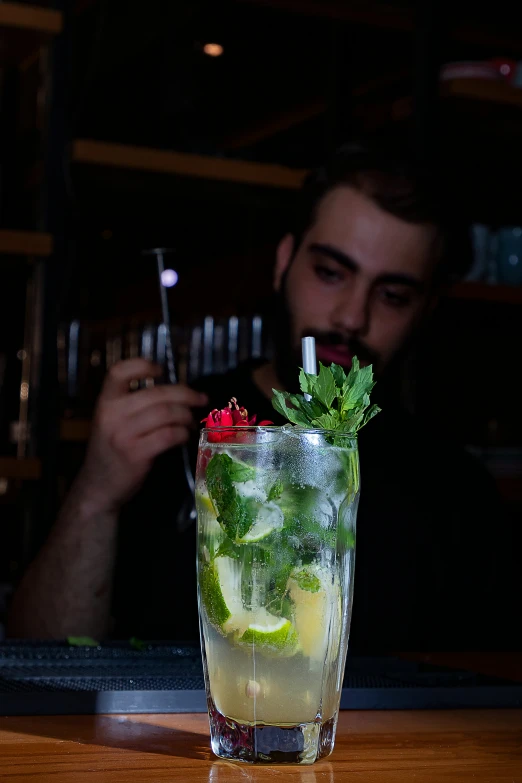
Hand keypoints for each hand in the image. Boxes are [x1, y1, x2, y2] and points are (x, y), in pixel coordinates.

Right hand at [73, 359, 207, 513]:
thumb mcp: (111, 422)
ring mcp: (123, 435)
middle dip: (186, 394)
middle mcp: (111, 415)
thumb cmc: (111, 451)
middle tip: (201, 399)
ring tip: (191, 421)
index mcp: (105, 402)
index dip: (141, 365)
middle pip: (157, 393)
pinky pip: (169, 435)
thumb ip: (133, 406)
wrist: (97, 486)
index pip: (119, 372)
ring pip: (167, 413)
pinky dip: (182, 433)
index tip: (160, 370)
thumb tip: (176, 393)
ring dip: (186, 416)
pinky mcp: (136, 454)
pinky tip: (184, 436)